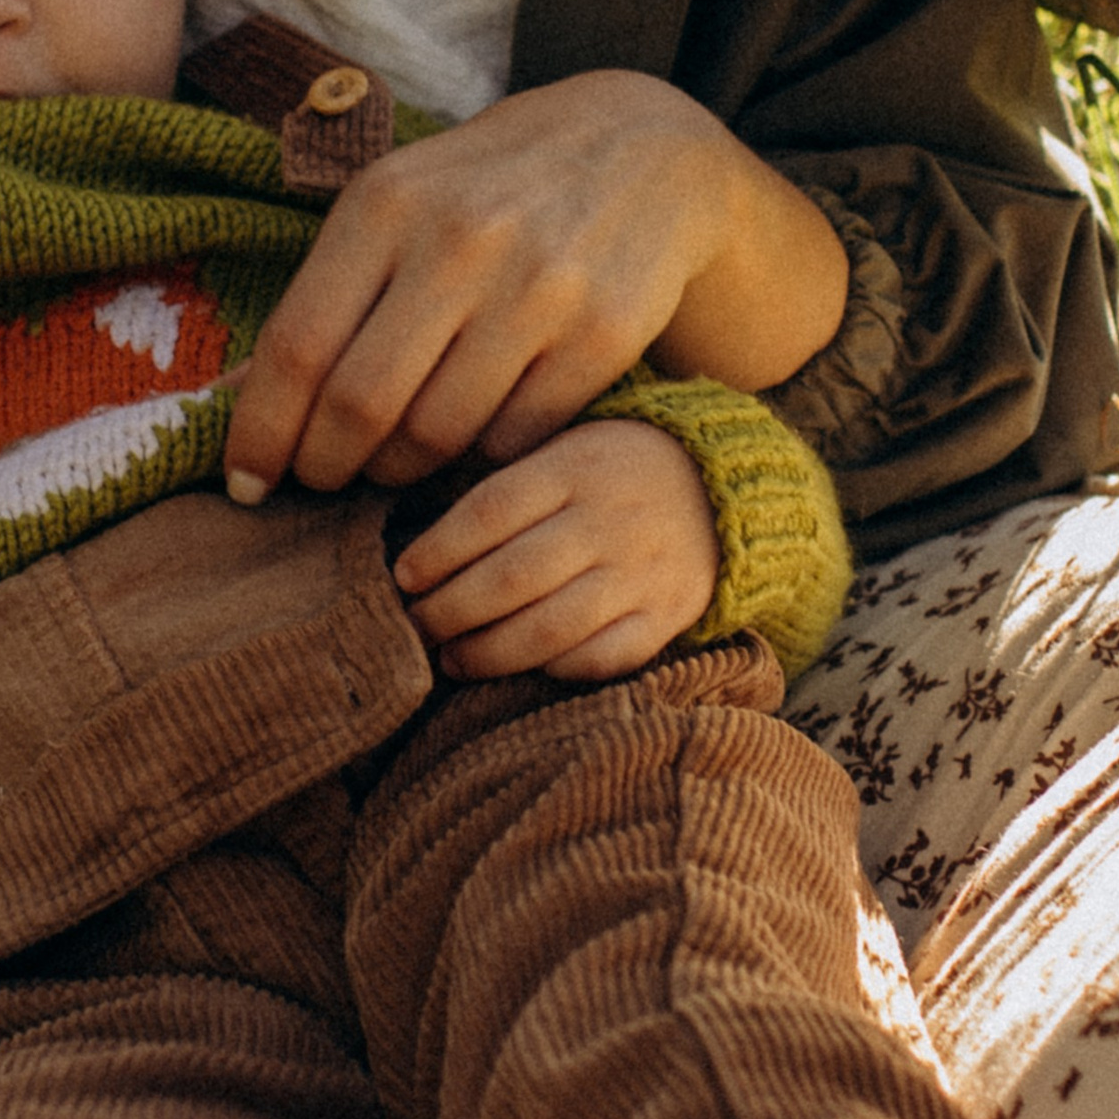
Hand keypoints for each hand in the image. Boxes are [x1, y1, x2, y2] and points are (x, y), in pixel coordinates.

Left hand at [223, 70, 845, 498]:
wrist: (637, 148)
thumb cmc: (486, 188)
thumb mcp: (396, 203)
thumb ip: (324, 292)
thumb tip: (239, 398)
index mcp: (387, 203)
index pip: (299, 345)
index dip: (261, 430)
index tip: (243, 482)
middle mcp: (460, 241)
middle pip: (360, 403)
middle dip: (326, 464)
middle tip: (322, 479)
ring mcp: (539, 287)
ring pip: (436, 433)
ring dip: (399, 467)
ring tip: (392, 456)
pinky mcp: (603, 332)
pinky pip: (514, 438)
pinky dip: (478, 457)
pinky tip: (471, 433)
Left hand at [390, 418, 719, 681]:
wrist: (716, 490)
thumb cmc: (608, 470)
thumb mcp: (562, 448)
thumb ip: (506, 487)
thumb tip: (422, 546)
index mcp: (574, 467)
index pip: (490, 511)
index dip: (438, 550)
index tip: (403, 575)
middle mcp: (608, 521)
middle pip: (513, 576)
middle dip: (451, 609)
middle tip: (414, 624)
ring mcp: (640, 574)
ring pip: (550, 627)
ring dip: (489, 652)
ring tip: (451, 658)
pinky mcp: (666, 618)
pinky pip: (601, 658)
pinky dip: (553, 669)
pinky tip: (518, 668)